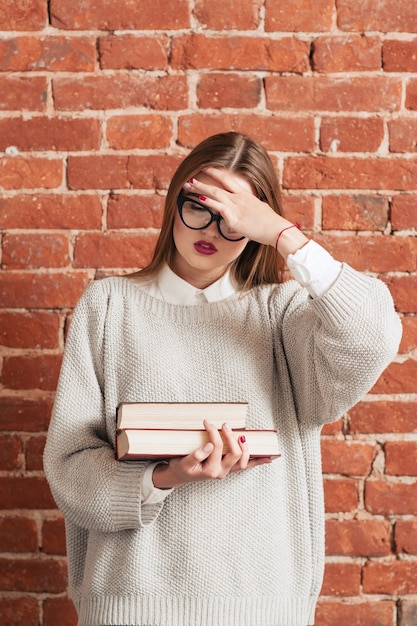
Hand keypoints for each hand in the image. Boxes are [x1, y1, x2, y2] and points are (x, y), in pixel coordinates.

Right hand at [152, 420, 271, 489]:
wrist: (180, 476)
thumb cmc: (183, 466)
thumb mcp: (185, 461)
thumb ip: (197, 454)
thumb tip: (211, 445)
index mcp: (211, 470)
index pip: (217, 447)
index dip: (213, 432)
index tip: (207, 422)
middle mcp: (222, 472)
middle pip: (234, 453)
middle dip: (231, 437)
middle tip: (224, 424)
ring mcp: (227, 471)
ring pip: (243, 461)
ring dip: (245, 447)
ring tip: (240, 434)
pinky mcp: (229, 469)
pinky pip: (246, 466)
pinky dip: (258, 461)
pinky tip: (269, 458)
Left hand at [183, 167, 307, 256]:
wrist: (277, 229)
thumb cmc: (271, 223)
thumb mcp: (261, 211)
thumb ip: (253, 209)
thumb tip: (252, 211)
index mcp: (246, 196)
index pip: (229, 181)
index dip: (217, 173)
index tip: (206, 168)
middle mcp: (240, 198)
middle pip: (218, 186)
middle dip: (203, 182)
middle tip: (189, 179)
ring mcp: (237, 207)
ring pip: (215, 194)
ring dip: (200, 189)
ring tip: (188, 186)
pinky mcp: (234, 218)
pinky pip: (218, 208)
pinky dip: (209, 202)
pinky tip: (200, 199)